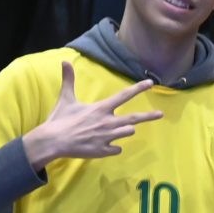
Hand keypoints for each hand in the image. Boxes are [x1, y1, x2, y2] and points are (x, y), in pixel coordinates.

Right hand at [24, 61, 160, 168]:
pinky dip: (113, 147)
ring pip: (127, 133)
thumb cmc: (59, 119)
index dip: (138, 88)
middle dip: (149, 116)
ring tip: (114, 129)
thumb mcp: (66, 98)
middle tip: (160, 114)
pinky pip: (117, 149)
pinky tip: (105, 145)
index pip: (124, 96)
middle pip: (134, 118)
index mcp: (101, 108)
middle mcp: (108, 122)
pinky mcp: (104, 151)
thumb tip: (64, 61)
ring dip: (125, 130)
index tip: (151, 83)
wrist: (53, 142)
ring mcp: (108, 138)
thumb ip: (69, 80)